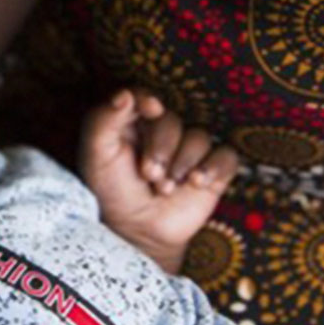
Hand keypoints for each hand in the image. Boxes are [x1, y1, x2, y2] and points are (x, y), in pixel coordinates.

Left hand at [79, 90, 237, 272]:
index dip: (149, 100)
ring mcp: (189, 150)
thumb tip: (125, 94)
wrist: (138, 231)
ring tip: (165, 189)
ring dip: (182, 163)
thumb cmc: (112, 191)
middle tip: (149, 175)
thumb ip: (103, 121)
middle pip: (172, 120)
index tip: (151, 109)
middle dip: (161, 149)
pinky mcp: (213, 171)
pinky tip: (196, 183)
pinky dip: (213, 168)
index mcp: (133, 122)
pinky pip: (226, 157)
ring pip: (200, 137)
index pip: (145, 96)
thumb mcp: (96, 156)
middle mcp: (162, 132)